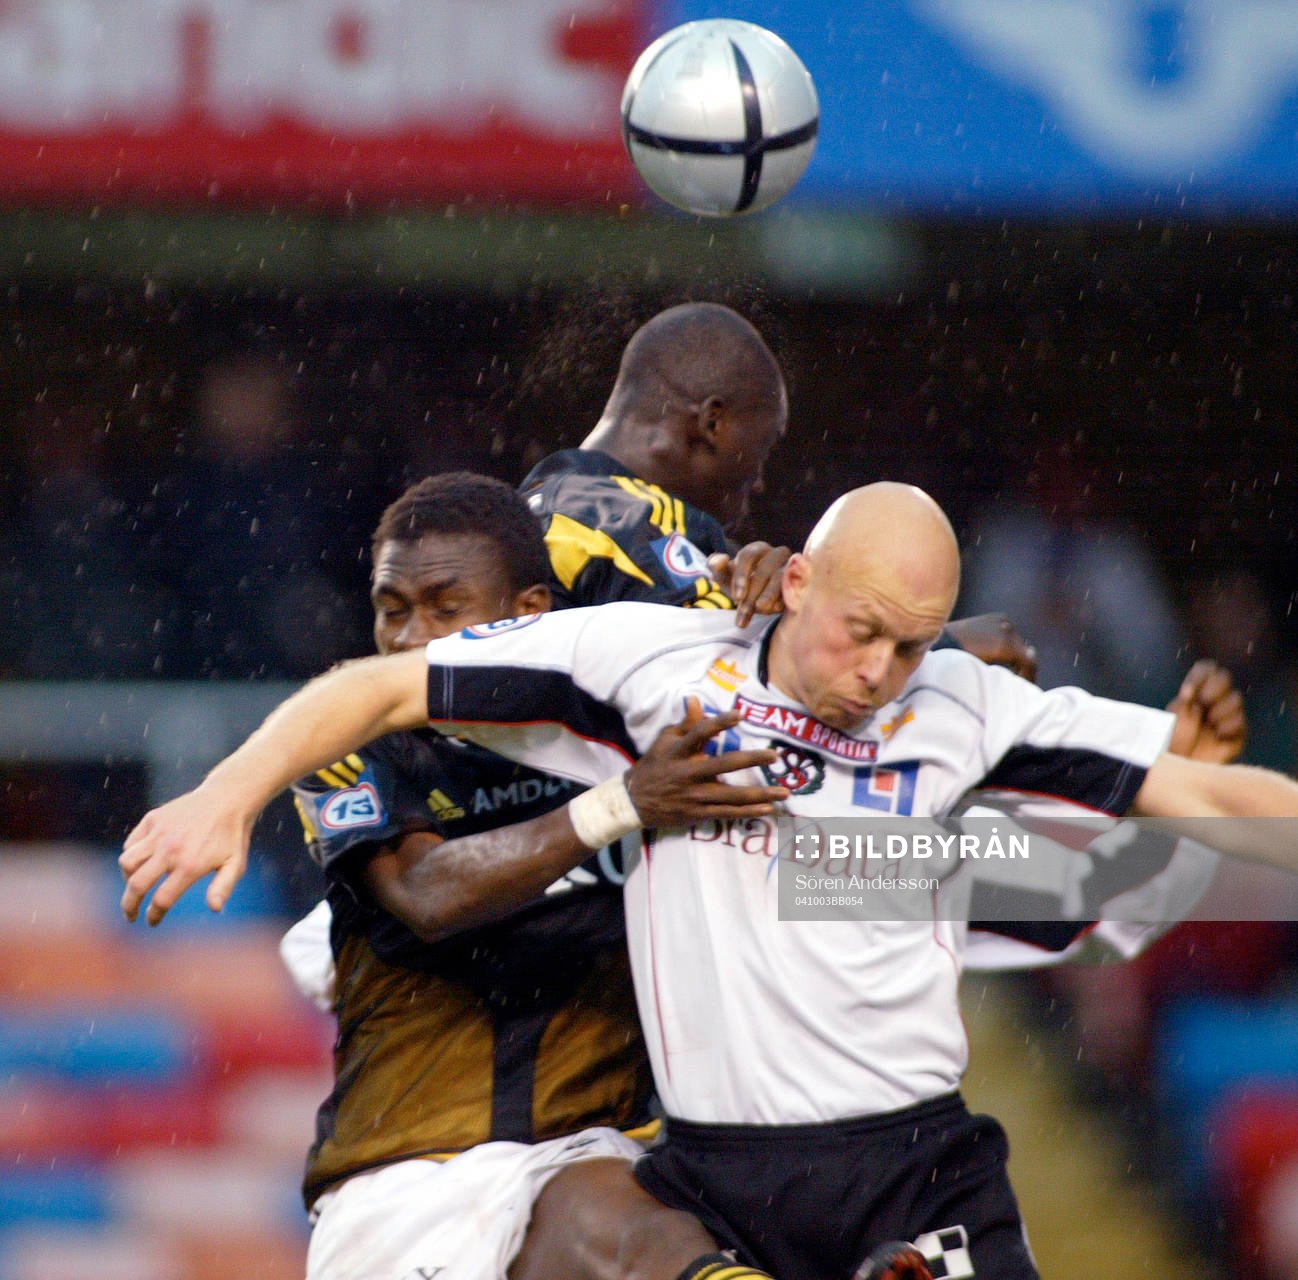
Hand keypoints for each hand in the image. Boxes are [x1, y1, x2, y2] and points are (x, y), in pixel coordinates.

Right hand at [118, 785, 253, 925]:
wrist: (228, 798)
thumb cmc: (232, 835)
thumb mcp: (236, 864)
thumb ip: (223, 887)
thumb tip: (214, 909)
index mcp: (190, 865)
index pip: (161, 900)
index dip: (154, 915)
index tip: (152, 921)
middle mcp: (170, 850)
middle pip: (136, 885)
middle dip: (129, 905)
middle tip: (130, 915)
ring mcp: (159, 833)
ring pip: (127, 863)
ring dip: (127, 880)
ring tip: (135, 887)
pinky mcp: (153, 819)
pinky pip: (131, 844)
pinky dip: (130, 856)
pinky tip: (140, 863)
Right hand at [626, 701, 787, 826]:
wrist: (635, 801)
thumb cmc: (655, 764)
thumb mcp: (665, 740)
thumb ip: (686, 723)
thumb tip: (696, 699)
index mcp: (679, 752)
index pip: (699, 733)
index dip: (718, 723)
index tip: (739, 715)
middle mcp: (688, 774)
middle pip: (722, 765)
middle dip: (750, 760)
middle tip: (773, 755)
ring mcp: (695, 796)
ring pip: (731, 796)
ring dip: (759, 794)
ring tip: (784, 791)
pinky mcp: (699, 813)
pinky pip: (728, 813)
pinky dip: (749, 812)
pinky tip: (769, 808)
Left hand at [707, 542, 789, 625]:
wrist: (764, 601)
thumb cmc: (743, 587)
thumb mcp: (727, 580)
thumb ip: (717, 568)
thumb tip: (719, 560)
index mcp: (757, 550)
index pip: (748, 556)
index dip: (741, 576)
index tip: (736, 597)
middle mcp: (776, 553)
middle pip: (763, 570)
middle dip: (751, 594)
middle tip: (743, 612)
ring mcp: (791, 566)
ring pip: (780, 577)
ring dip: (768, 596)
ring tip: (760, 609)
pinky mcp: (803, 580)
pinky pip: (795, 587)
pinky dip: (784, 598)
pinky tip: (776, 609)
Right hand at [945, 613, 1037, 681]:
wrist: (938, 650)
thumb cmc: (945, 651)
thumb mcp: (967, 646)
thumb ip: (986, 650)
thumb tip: (1006, 662)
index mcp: (994, 620)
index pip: (1013, 642)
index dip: (1014, 661)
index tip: (1012, 677)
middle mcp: (1004, 622)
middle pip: (1021, 648)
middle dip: (1018, 666)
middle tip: (1014, 684)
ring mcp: (1006, 631)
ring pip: (1026, 657)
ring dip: (1021, 672)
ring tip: (1016, 688)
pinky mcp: (1007, 646)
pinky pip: (1027, 664)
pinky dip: (1026, 676)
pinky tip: (1019, 687)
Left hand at [1167, 658, 1246, 763]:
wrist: (1179, 767)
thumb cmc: (1170, 741)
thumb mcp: (1173, 717)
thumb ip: (1183, 700)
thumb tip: (1189, 690)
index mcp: (1196, 691)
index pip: (1206, 670)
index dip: (1200, 675)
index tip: (1187, 690)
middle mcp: (1213, 700)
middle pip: (1224, 678)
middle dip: (1214, 688)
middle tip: (1203, 702)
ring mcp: (1226, 715)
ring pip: (1235, 699)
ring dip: (1220, 710)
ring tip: (1209, 724)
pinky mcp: (1237, 733)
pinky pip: (1241, 721)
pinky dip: (1229, 726)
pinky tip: (1218, 734)